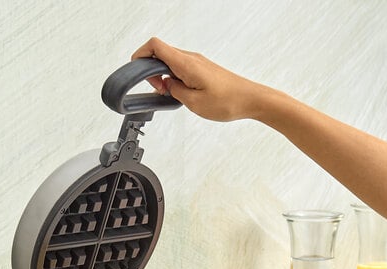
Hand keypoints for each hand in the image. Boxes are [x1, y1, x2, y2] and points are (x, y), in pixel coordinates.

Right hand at [131, 37, 263, 121]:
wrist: (250, 100)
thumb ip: (174, 92)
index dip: (140, 55)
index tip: (136, 71)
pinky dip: (173, 78)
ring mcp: (197, 62)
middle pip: (160, 53)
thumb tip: (165, 86)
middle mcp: (191, 58)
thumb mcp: (193, 103)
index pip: (155, 46)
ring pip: (170, 62)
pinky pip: (180, 68)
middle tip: (158, 90)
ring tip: (169, 94)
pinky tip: (179, 93)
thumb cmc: (228, 101)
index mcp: (186, 63)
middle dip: (151, 71)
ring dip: (163, 76)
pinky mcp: (202, 69)